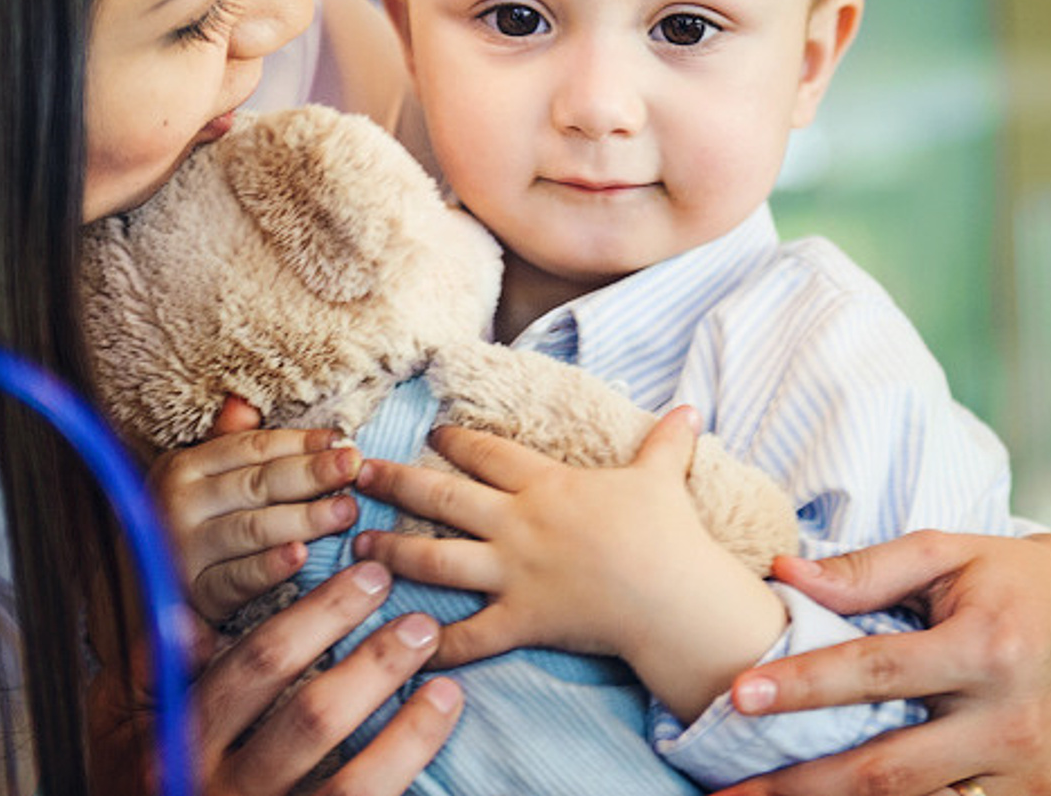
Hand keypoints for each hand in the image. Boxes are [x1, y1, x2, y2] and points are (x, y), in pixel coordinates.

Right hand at [88, 560, 463, 795]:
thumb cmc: (138, 778)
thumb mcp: (121, 725)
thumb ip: (148, 671)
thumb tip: (187, 616)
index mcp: (179, 746)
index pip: (255, 668)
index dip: (317, 618)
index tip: (370, 574)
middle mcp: (219, 791)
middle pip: (309, 718)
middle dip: (373, 660)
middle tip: (423, 622)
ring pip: (346, 784)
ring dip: (402, 723)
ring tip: (438, 669)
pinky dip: (404, 764)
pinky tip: (439, 719)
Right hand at [149, 395, 361, 621]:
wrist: (145, 592)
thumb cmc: (194, 524)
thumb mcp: (202, 479)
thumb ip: (228, 443)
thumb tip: (243, 404)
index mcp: (185, 466)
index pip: (253, 448)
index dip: (301, 443)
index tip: (342, 441)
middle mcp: (178, 504)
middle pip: (258, 483)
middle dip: (312, 473)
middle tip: (353, 466)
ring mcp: (183, 550)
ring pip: (253, 527)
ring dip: (304, 518)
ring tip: (346, 510)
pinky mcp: (192, 595)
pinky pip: (237, 578)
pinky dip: (269, 567)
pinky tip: (301, 556)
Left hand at [354, 408, 785, 722]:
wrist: (672, 595)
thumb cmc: (665, 530)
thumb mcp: (661, 474)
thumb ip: (666, 440)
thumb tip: (692, 407)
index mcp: (544, 484)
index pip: (486, 453)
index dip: (454, 440)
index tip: (430, 432)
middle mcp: (517, 524)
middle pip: (443, 498)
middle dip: (396, 483)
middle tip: (360, 473)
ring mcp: (513, 574)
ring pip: (437, 561)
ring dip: (394, 552)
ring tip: (359, 544)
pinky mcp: (521, 620)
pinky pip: (472, 636)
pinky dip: (438, 642)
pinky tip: (407, 642)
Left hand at [714, 530, 1050, 795]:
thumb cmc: (1006, 578)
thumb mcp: (943, 552)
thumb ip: (865, 569)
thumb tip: (783, 575)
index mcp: (987, 648)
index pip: (877, 672)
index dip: (804, 685)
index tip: (738, 695)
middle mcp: (1010, 720)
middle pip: (889, 770)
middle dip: (802, 785)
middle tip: (731, 791)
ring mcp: (1028, 774)